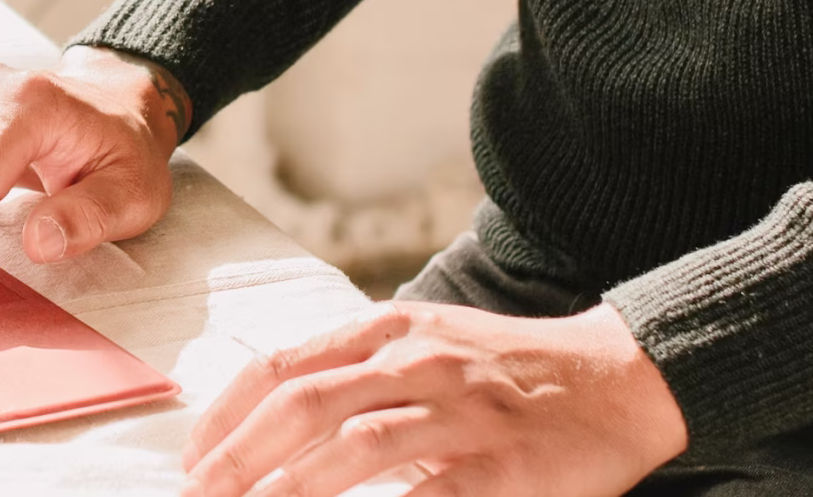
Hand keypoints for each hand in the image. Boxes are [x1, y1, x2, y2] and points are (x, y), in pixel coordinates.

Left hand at [182, 302, 686, 496]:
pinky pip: (426, 496)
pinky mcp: (500, 464)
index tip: (192, 455)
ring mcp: (459, 412)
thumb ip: (361, 372)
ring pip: (353, 447)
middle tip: (198, 496)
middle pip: (304, 404)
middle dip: (238, 457)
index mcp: (391, 331)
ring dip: (288, 490)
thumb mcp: (429, 344)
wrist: (620, 380)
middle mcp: (418, 362)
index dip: (228, 413)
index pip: (285, 365)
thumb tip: (279, 412)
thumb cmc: (512, 370)